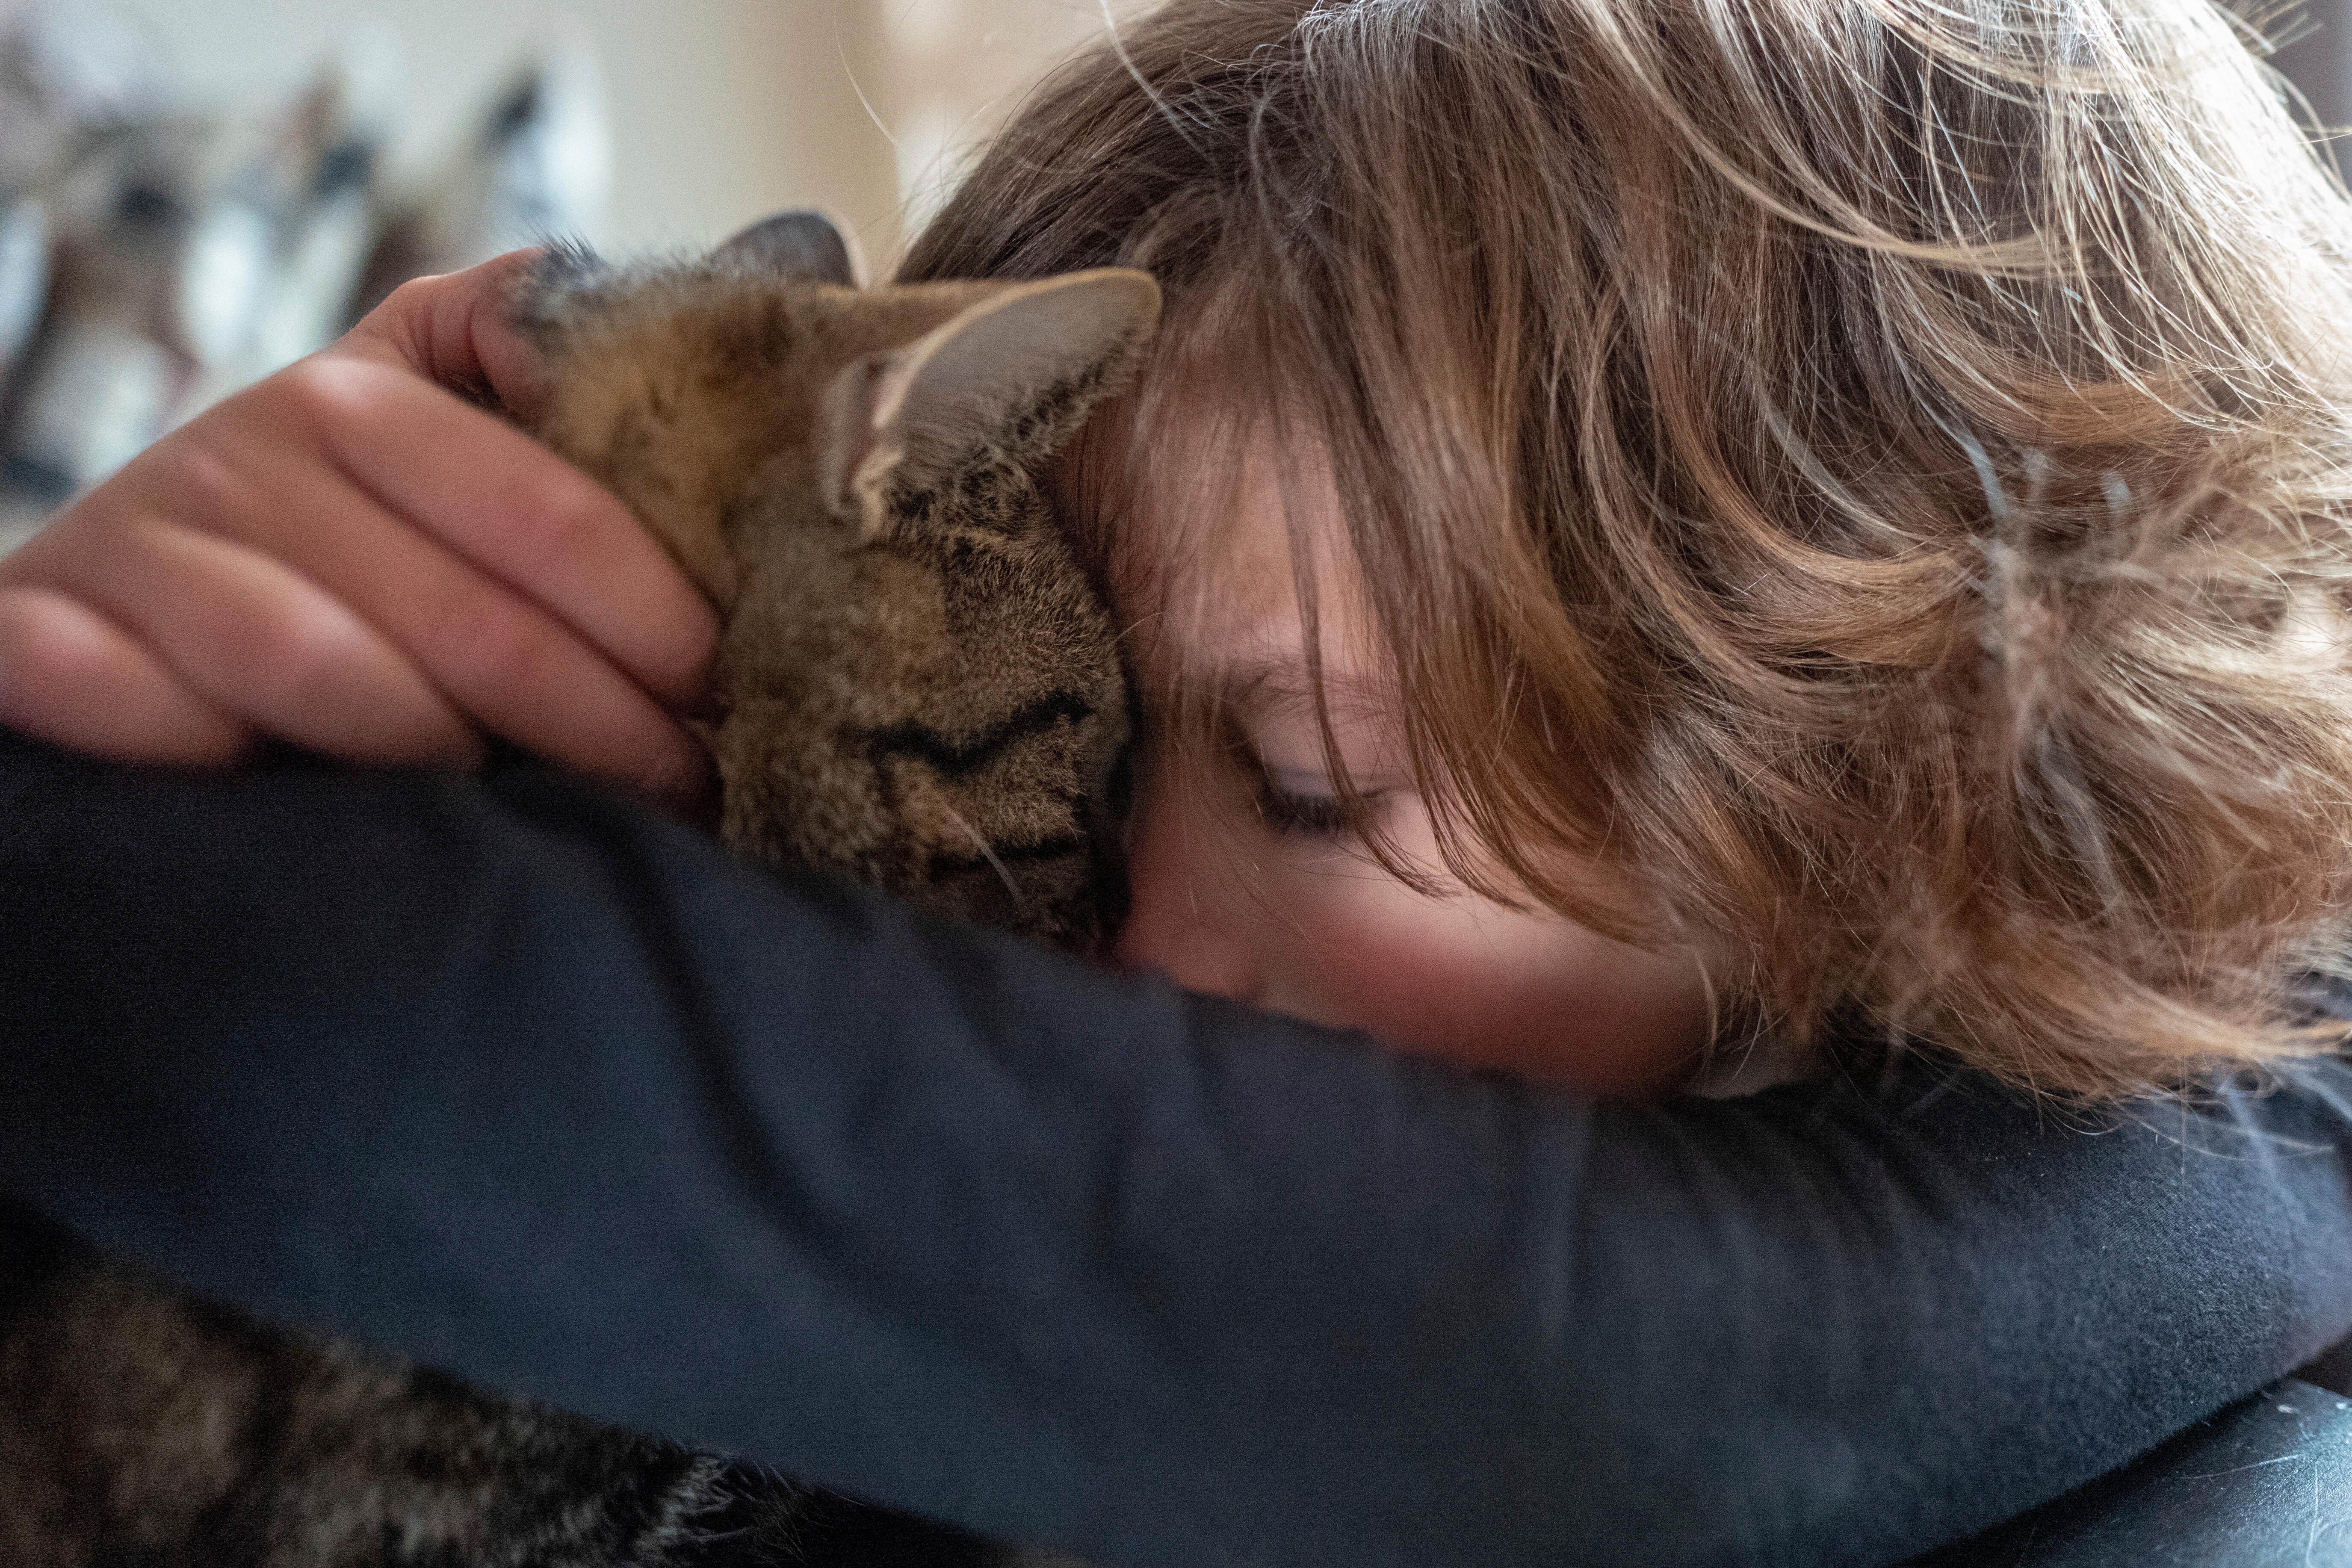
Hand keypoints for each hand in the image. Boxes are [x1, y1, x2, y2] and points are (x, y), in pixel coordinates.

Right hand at [0, 250, 718, 812]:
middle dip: (605, 727)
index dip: (660, 623)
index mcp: (364, 399)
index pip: (551, 521)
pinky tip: (279, 788)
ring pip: (331, 675)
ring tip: (549, 820)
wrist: (124, 572)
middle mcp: (252, 450)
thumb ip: (535, 361)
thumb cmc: (331, 517)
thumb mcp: (429, 407)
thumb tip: (721, 366)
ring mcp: (151, 548)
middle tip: (688, 788)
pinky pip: (124, 697)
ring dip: (452, 763)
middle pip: (470, 624)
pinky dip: (183, 739)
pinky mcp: (54, 636)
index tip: (732, 697)